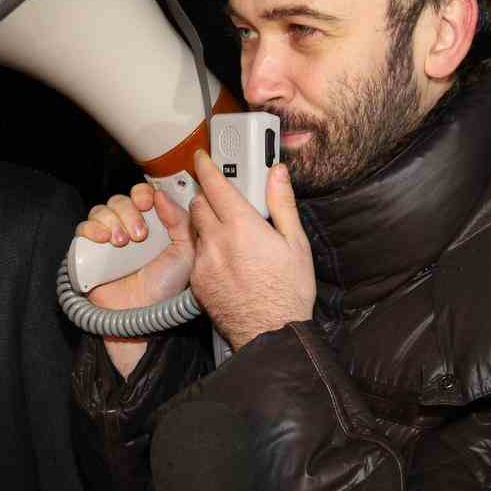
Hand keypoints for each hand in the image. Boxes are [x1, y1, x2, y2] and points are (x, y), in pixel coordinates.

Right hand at [75, 183, 194, 375]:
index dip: (142, 194)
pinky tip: (103, 240)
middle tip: (138, 235)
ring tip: (122, 242)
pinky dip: (91, 228)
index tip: (148, 204)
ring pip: (101, 210)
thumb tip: (162, 195)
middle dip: (129, 212)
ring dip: (112, 220)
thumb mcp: (185, 253)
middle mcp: (128, 228)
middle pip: (120, 200)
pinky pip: (82, 229)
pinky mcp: (89, 252)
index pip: (142, 195)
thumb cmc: (165, 288)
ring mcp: (107, 239)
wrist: (142, 316)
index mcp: (152, 224)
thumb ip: (181, 222)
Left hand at [189, 151, 315, 349]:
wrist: (271, 333)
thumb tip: (277, 173)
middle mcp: (217, 240)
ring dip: (205, 223)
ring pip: (195, 229)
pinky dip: (206, 249)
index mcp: (242, 226)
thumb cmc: (289, 291)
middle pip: (199, 204)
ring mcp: (203, 261)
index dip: (206, 166)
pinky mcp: (197, 281)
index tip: (201, 158)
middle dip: (207, 196)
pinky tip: (225, 260)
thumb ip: (282, 203)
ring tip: (227, 232)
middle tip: (223, 199)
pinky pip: (196, 254)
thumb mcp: (295, 243)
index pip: (216, 185)